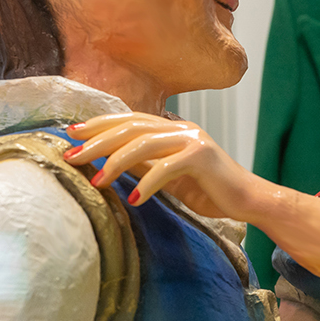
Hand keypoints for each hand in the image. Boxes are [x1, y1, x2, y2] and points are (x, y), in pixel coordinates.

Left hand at [64, 112, 256, 219]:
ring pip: (145, 143)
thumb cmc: (208, 190)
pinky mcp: (203, 157)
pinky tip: (134, 199)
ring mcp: (193, 140)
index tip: (71, 134)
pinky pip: (168, 167)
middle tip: (71, 156)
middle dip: (97, 141)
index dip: (98, 125)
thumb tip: (107, 162)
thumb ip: (142, 165)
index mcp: (171, 128)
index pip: (128, 120)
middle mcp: (180, 128)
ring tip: (96, 181)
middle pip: (131, 127)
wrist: (248, 200)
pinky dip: (148, 182)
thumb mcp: (167, 176)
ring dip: (116, 161)